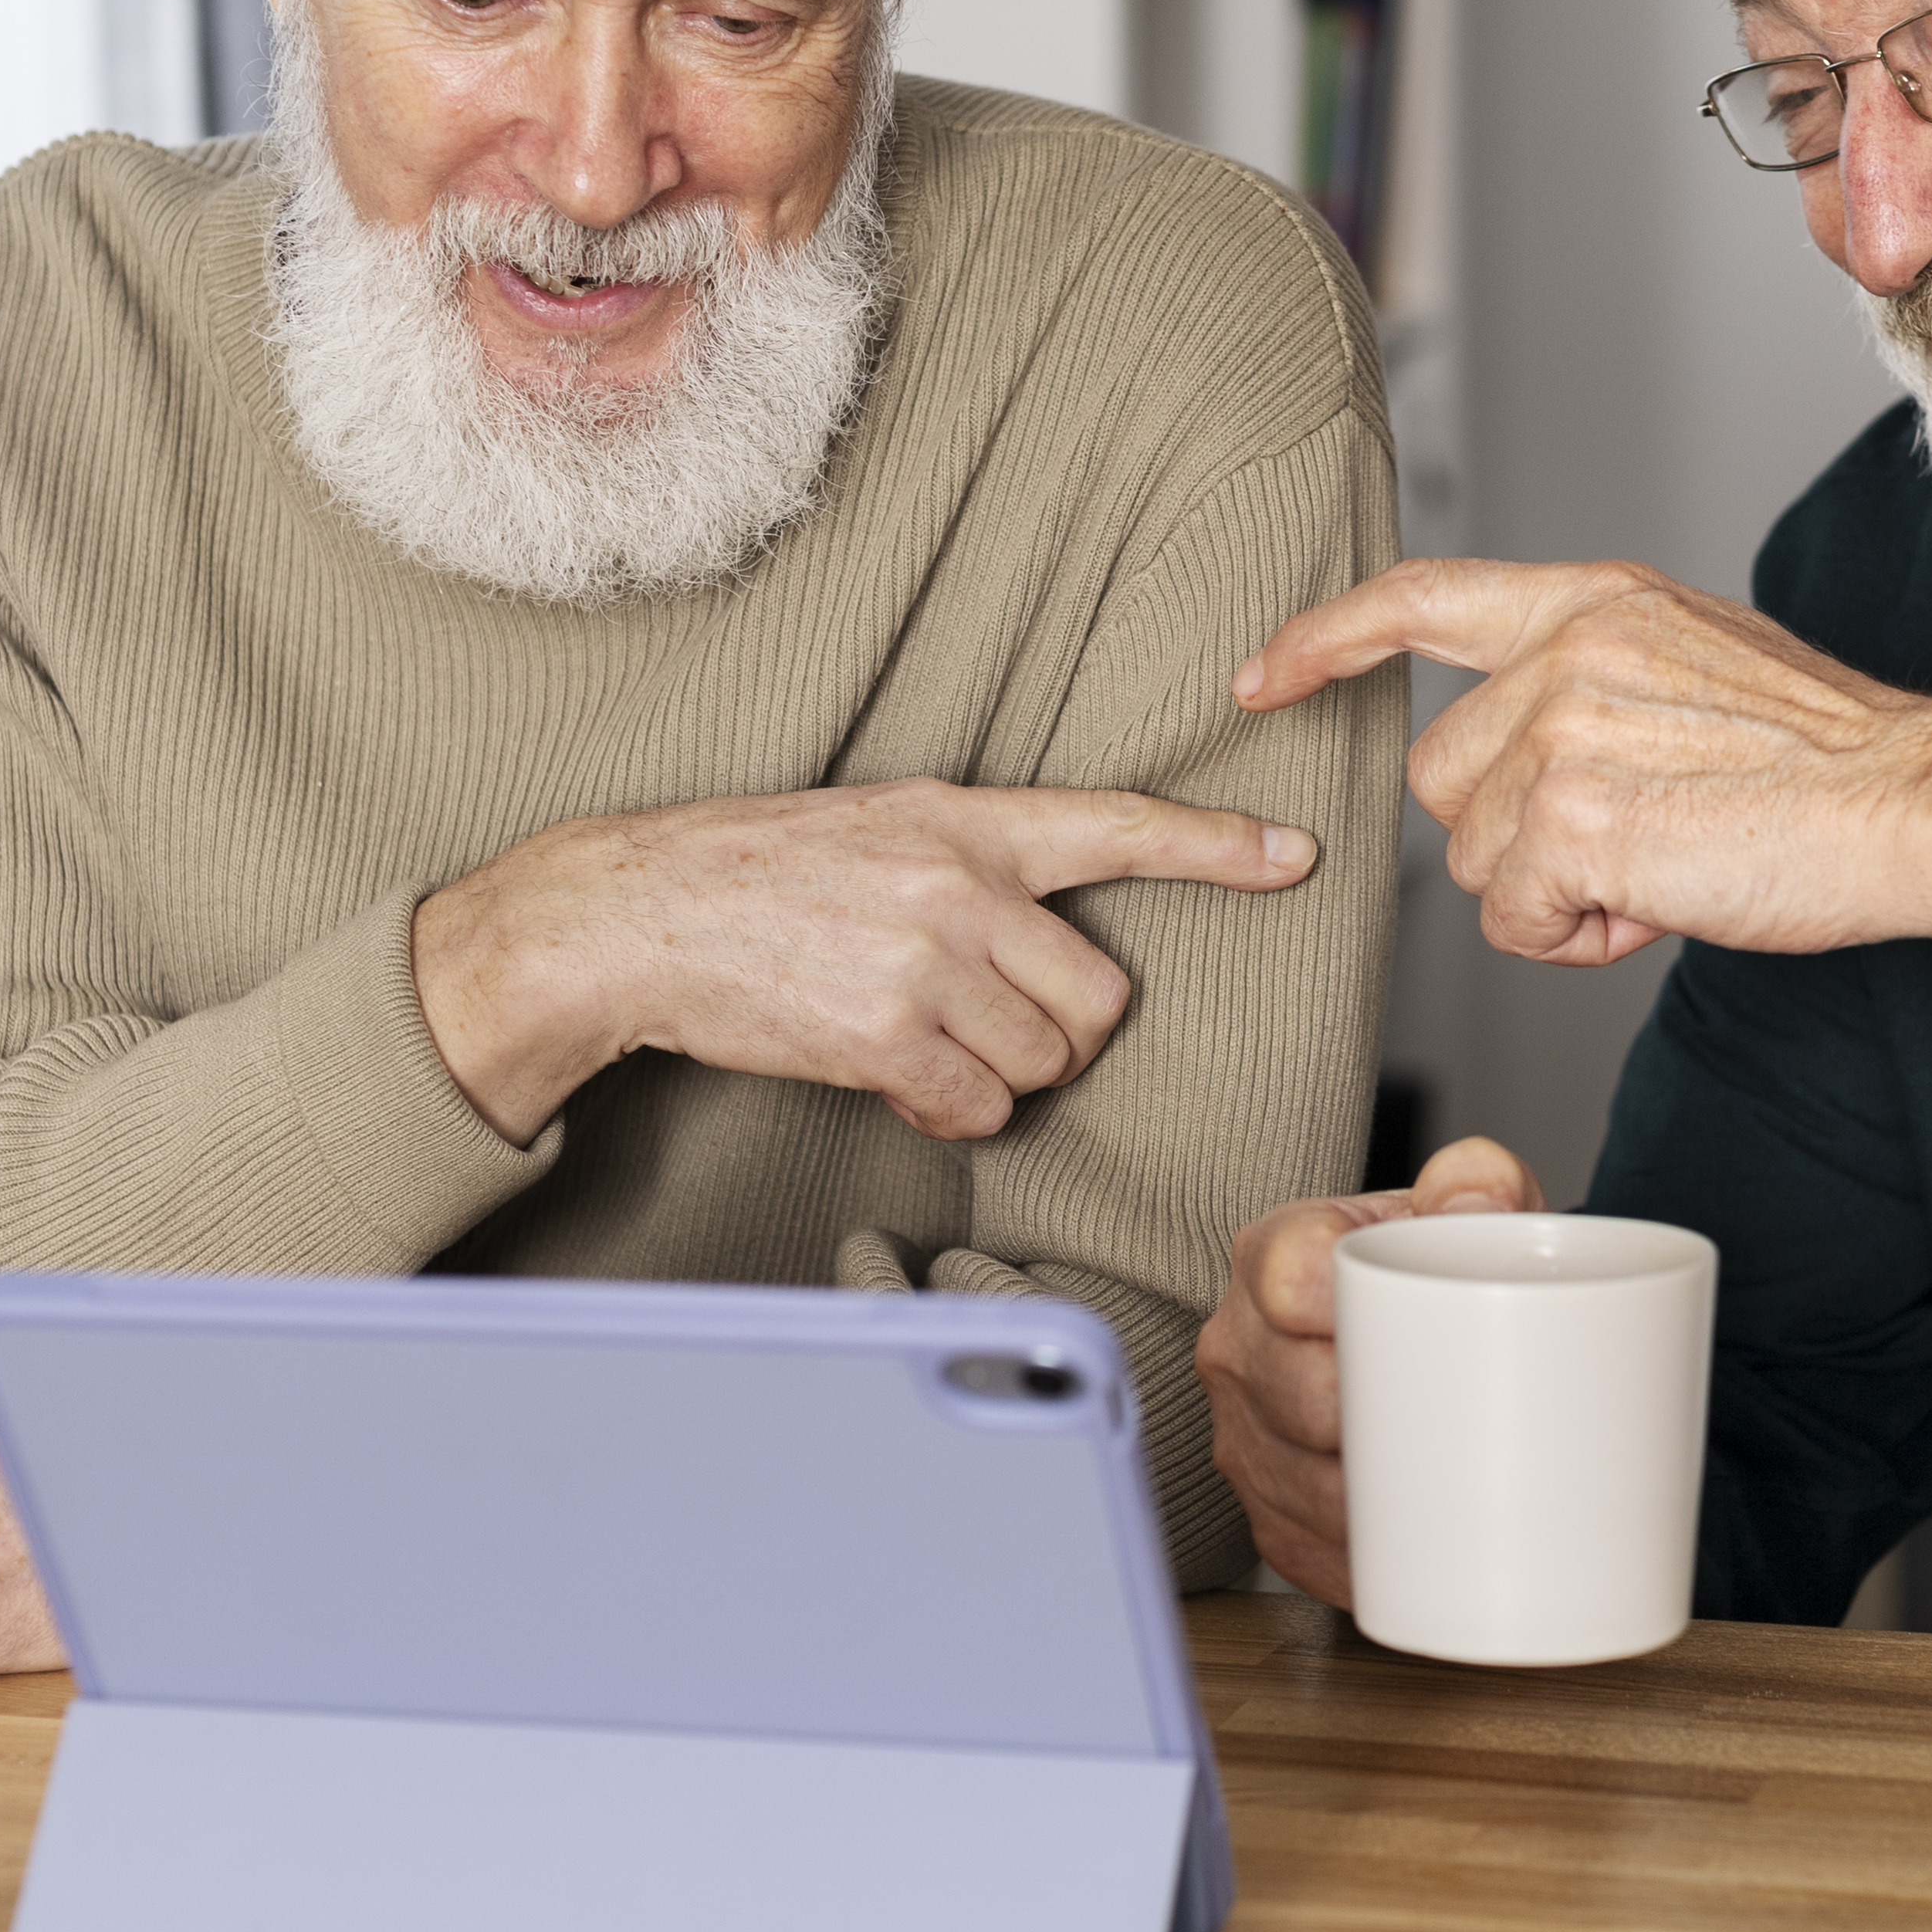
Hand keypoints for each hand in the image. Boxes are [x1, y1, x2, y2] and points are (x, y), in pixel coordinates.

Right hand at [412, 779, 1316, 1142]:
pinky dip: (946, 1111)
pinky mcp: (887, 1035)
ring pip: (1043, 1064)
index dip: (1215, 845)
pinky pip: (979, 1108)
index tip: (1293, 854)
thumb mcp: (878, 829)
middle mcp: (961, 883)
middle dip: (1057, 1035)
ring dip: (994, 1077)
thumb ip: (971, 870)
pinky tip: (889, 1075)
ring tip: (913, 1040)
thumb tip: (1043, 945)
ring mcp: (927, 960)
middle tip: (984, 1026)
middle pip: (1099, 1000)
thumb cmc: (755, 876)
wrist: (638, 913)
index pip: (1115, 825)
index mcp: (966, 819)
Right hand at [1198, 1135, 1546, 1607]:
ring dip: (1385, 1499)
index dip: (1356, 1312)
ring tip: (1461, 1484)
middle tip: (1474, 1419)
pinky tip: (1424, 1539)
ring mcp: (1242, 1437)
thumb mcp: (1463, 1207)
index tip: (1425, 1331)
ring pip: (1308, 1488)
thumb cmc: (1428, 1272)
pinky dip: (1375, 1554)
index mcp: (1271, 1254)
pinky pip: (1313, 1549)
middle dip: (1390, 1418)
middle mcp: (1237, 1347)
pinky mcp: (1265, 1515)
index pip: (1292, 1278)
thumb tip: (1479, 1198)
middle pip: (1305, 1399)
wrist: (1404, 1331)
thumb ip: (1480, 1180)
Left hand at [1236, 558, 1931, 965]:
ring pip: (1474, 857)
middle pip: (1442, 778)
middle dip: (1515, 836)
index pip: (1423, 596)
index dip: (1329, 639)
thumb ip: (1599, 682)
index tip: (1265, 676)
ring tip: (1666, 867)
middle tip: (1639, 844)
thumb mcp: (1696, 666)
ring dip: (1553, 891)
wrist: (1911, 801)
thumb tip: (1529, 762)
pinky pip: (1513, 920)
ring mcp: (1563, 729)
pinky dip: (1574, 937)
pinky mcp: (1571, 818)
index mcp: (1597, 600)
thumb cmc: (1828, 761)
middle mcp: (1567, 649)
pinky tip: (1658, 903)